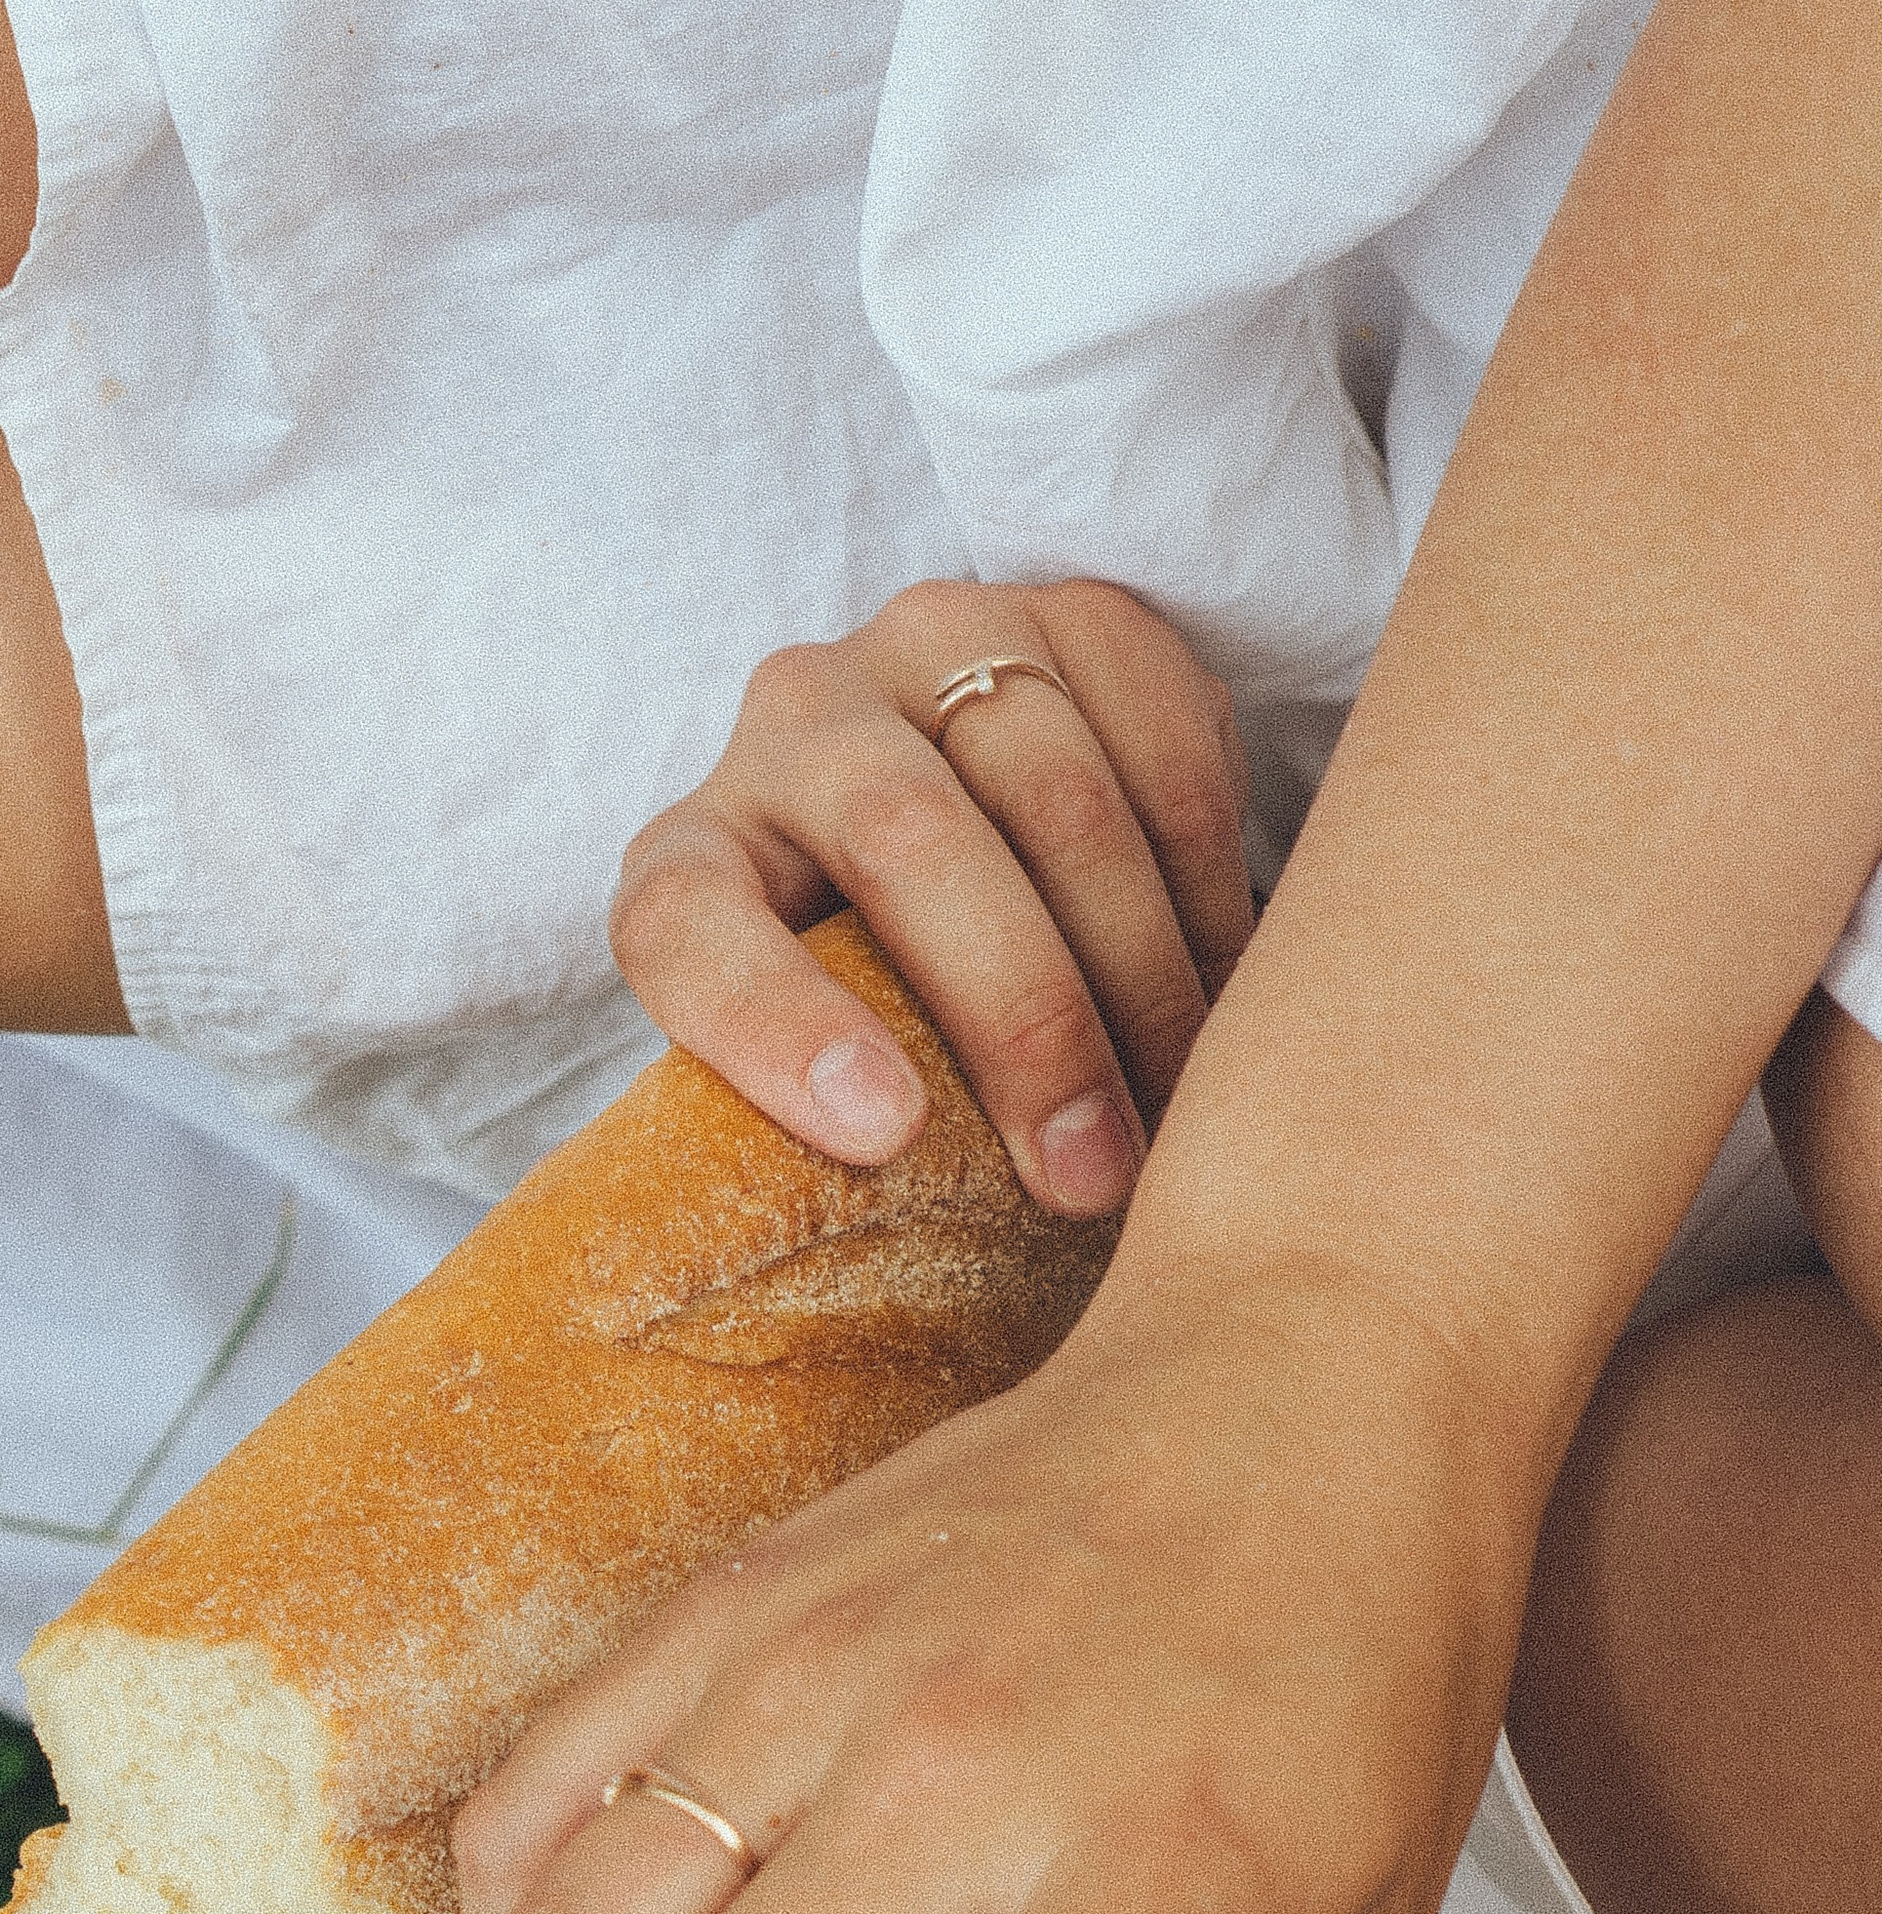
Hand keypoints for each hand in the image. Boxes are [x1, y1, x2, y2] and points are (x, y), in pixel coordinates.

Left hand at [611, 579, 1252, 1221]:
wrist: (967, 826)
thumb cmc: (882, 1010)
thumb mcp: (812, 1072)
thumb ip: (819, 1136)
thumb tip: (885, 1291)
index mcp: (692, 855)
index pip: (688, 926)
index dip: (769, 1021)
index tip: (882, 1133)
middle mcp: (797, 717)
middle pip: (908, 845)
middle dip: (1022, 1025)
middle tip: (1095, 1176)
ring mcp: (938, 646)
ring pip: (1060, 798)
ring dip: (1142, 975)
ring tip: (1185, 1103)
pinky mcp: (1075, 619)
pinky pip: (1168, 750)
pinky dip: (1211, 892)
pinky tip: (1227, 994)